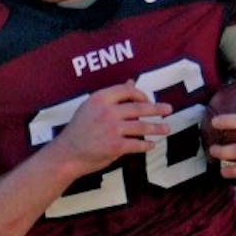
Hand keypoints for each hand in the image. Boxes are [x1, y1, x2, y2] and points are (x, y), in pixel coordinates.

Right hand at [54, 81, 171, 175]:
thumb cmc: (80, 129)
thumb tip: (131, 81)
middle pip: (139, 107)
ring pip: (142, 126)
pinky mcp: (115, 146)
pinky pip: (137, 144)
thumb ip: (112, 96)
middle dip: (157, 109)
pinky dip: (146, 145)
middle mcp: (107, 111)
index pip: (128, 91)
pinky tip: (151, 144)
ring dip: (157, 128)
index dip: (142, 94)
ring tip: (167, 128)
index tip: (149, 100)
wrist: (66, 153)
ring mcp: (112, 129)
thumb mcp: (92, 107)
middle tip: (169, 109)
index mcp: (100, 98)